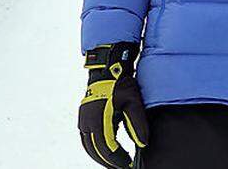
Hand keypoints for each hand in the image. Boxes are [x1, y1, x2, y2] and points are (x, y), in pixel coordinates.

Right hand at [78, 43, 147, 167]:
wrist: (108, 69)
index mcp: (99, 119)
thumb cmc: (121, 83)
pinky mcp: (83, 117)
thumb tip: (143, 144)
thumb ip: (138, 124)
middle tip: (122, 167)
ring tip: (113, 163)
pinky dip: (93, 148)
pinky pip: (86, 139)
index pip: (107, 147)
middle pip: (95, 150)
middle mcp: (87, 121)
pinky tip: (104, 152)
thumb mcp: (134, 102)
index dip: (118, 159)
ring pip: (88, 146)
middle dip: (108, 161)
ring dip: (100, 157)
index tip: (128, 164)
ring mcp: (83, 119)